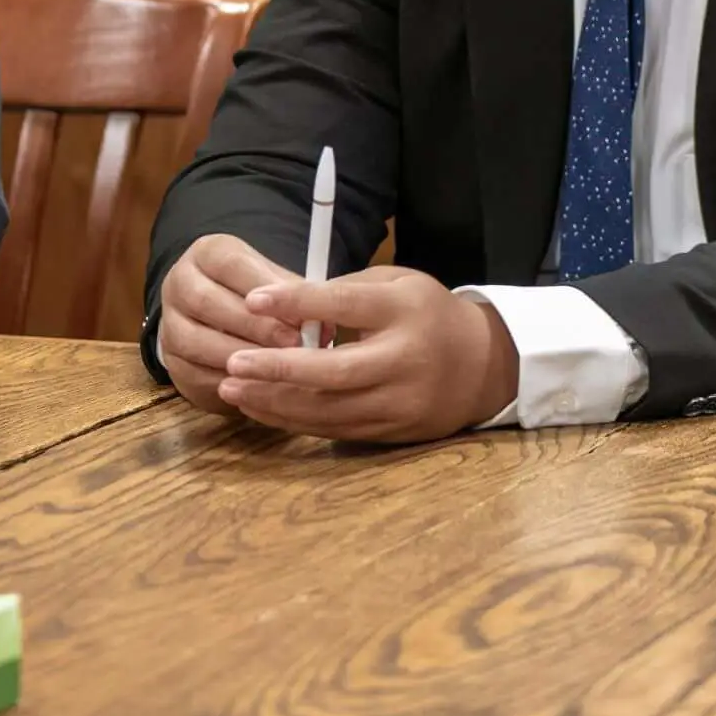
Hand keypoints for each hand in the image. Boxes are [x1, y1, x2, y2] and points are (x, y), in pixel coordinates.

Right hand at [155, 235, 303, 415]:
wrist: (215, 320)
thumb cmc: (252, 295)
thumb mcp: (271, 281)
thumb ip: (293, 296)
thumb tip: (320, 323)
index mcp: (207, 254)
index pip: (231, 264)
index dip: (264, 289)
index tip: (298, 312)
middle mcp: (178, 283)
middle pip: (205, 301)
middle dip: (254, 325)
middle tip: (293, 344)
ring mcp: (169, 324)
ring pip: (194, 340)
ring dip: (239, 356)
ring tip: (277, 368)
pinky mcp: (172, 362)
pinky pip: (194, 374)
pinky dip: (228, 382)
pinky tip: (258, 386)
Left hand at [212, 267, 518, 442]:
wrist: (483, 365)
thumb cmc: (425, 313)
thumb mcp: (395, 283)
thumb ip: (343, 292)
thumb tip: (282, 306)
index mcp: (404, 311)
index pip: (344, 307)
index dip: (297, 302)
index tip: (253, 299)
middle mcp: (405, 360)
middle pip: (334, 372)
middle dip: (278, 369)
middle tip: (233, 363)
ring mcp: (401, 402)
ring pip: (329, 409)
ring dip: (275, 402)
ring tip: (232, 388)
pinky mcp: (395, 432)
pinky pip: (336, 429)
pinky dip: (294, 420)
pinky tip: (261, 407)